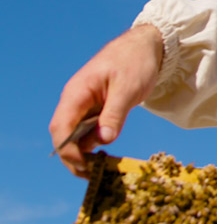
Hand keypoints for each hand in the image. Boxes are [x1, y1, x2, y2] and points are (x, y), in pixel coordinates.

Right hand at [49, 24, 163, 177]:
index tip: (82, 167)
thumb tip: (103, 140)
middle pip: (64, 134)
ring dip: (84, 153)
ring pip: (76, 134)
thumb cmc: (135, 62)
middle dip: (73, 157)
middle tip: (91, 177)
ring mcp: (85, 104)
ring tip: (100, 171)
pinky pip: (90, 130)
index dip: (67, 149)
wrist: (148, 47)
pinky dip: (95, 144)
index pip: (61, 126)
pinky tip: (106, 157)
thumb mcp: (128, 89)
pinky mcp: (98, 108)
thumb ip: (115, 114)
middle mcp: (76, 100)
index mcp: (77, 93)